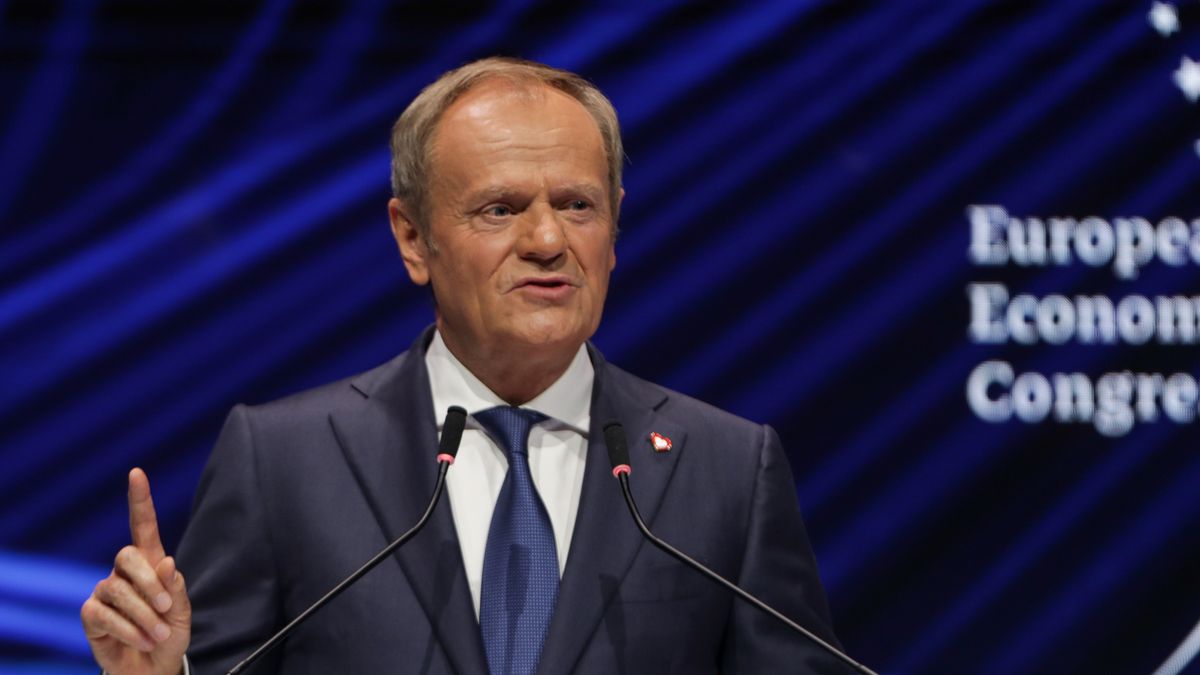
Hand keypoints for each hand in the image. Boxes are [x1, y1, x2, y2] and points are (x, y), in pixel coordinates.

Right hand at [81, 468, 190, 674]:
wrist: (153, 668)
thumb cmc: (169, 634)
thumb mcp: (182, 613)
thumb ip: (175, 588)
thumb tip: (166, 562)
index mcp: (150, 563)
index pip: (142, 525)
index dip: (140, 500)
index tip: (137, 473)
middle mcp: (123, 572)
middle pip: (127, 556)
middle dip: (149, 583)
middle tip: (167, 610)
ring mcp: (104, 592)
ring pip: (117, 590)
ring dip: (143, 615)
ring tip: (159, 634)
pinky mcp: (91, 615)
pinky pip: (104, 614)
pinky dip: (128, 630)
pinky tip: (142, 640)